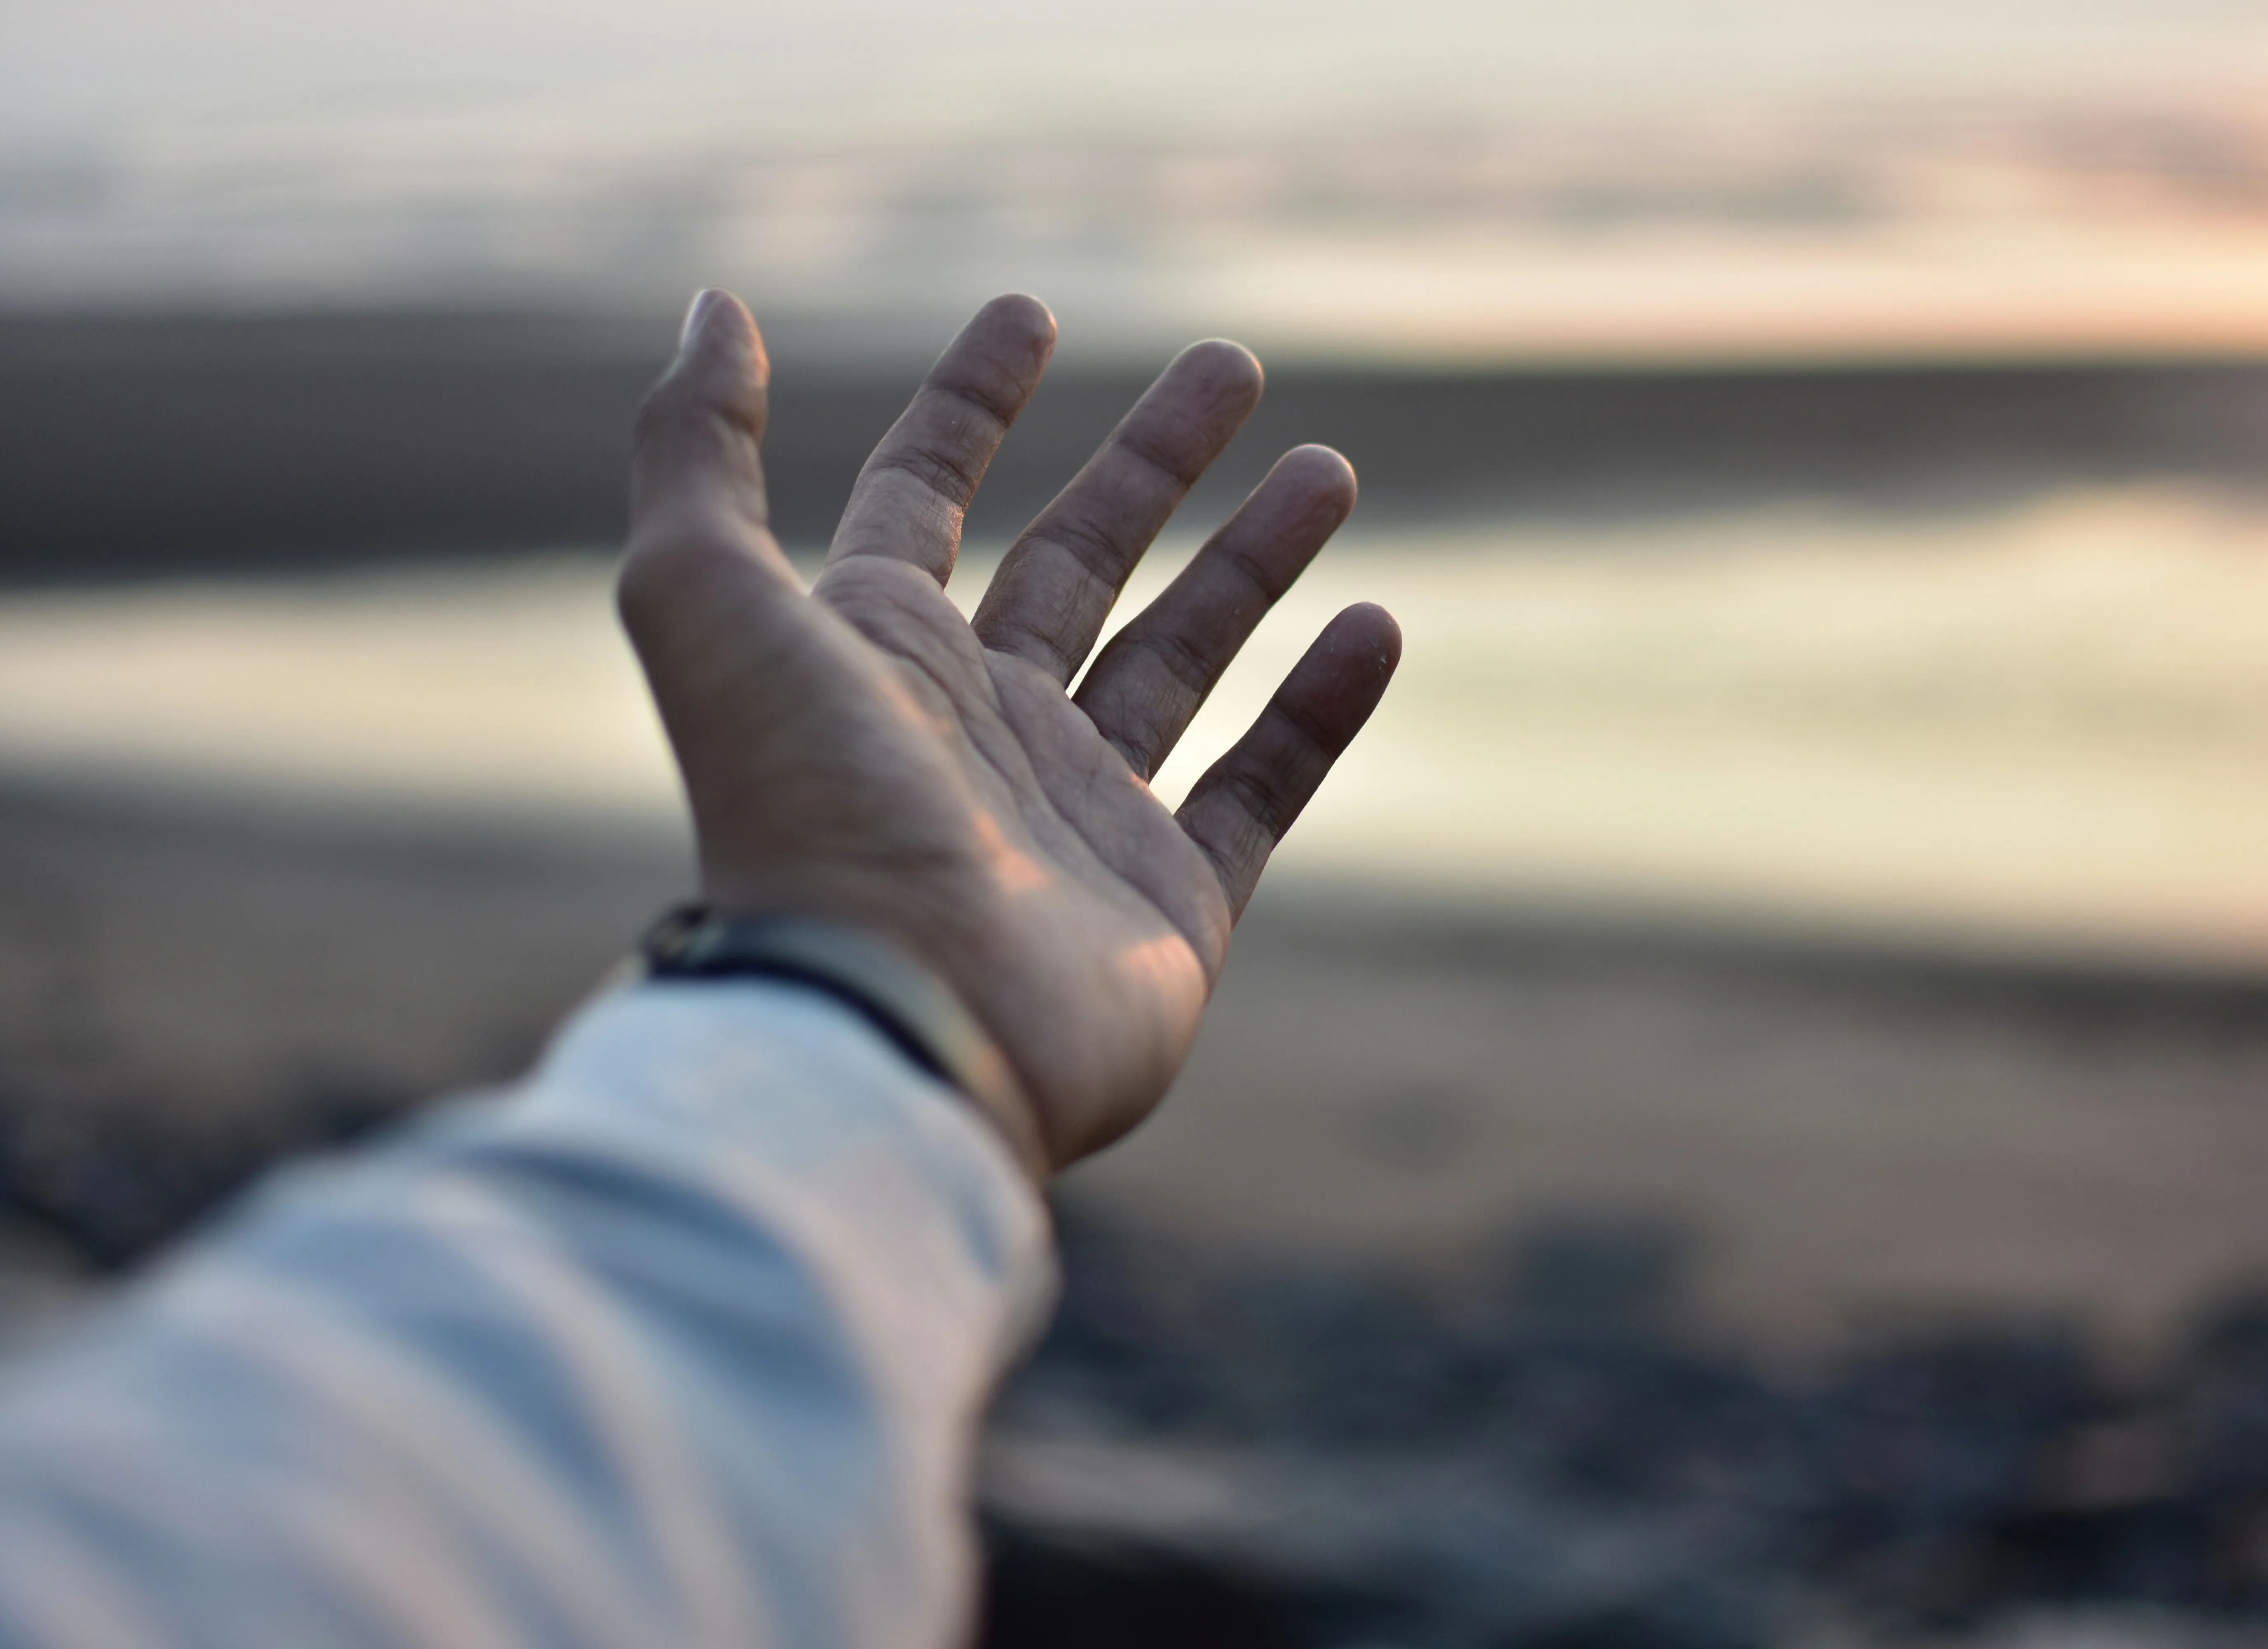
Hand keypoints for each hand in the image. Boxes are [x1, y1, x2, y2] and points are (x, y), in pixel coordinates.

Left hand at [620, 291, 1399, 1175]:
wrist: (887, 1027)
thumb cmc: (797, 813)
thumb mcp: (701, 600)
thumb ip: (695, 449)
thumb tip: (718, 304)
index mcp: (877, 657)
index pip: (925, 493)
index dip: (969, 401)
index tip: (1031, 312)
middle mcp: (979, 729)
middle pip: (1079, 561)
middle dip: (1152, 458)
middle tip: (1231, 363)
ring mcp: (1079, 819)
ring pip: (1183, 658)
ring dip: (1253, 561)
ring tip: (1328, 467)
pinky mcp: (1169, 905)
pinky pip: (1261, 786)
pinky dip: (1320, 709)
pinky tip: (1374, 624)